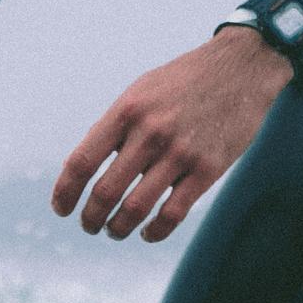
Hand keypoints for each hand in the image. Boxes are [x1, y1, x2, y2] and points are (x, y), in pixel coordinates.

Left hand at [51, 28, 292, 242]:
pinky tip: (146, 233)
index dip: (65, 192)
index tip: (61, 209)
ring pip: (136, 209)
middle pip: (105, 192)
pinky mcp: (207, 170)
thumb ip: (113, 128)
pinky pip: (172, 215)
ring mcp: (180, 153)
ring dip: (118, 229)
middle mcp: (150, 131)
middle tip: (89, 226)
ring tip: (114, 232)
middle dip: (90, 218)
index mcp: (127, 110)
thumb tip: (79, 167)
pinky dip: (153, 232)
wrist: (241, 69)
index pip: (82, 161)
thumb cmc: (183, 82)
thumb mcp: (140, 92)